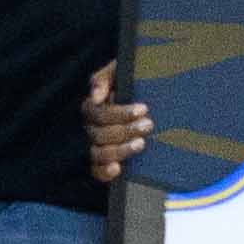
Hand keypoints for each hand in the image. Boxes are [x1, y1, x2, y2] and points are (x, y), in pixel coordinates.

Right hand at [83, 61, 149, 186]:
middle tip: (149, 125)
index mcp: (94, 107)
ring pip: (98, 153)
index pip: (99, 113)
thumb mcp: (121, 71)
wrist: (152, 97)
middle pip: (99, 134)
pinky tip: (117, 169)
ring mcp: (97, 146)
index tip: (143, 109)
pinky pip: (97, 171)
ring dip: (119, 150)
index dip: (120, 113)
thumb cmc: (134, 82)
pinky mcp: (105, 162)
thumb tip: (96, 96)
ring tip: (141, 144)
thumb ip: (106, 77)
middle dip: (125, 131)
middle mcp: (92, 128)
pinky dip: (104, 172)